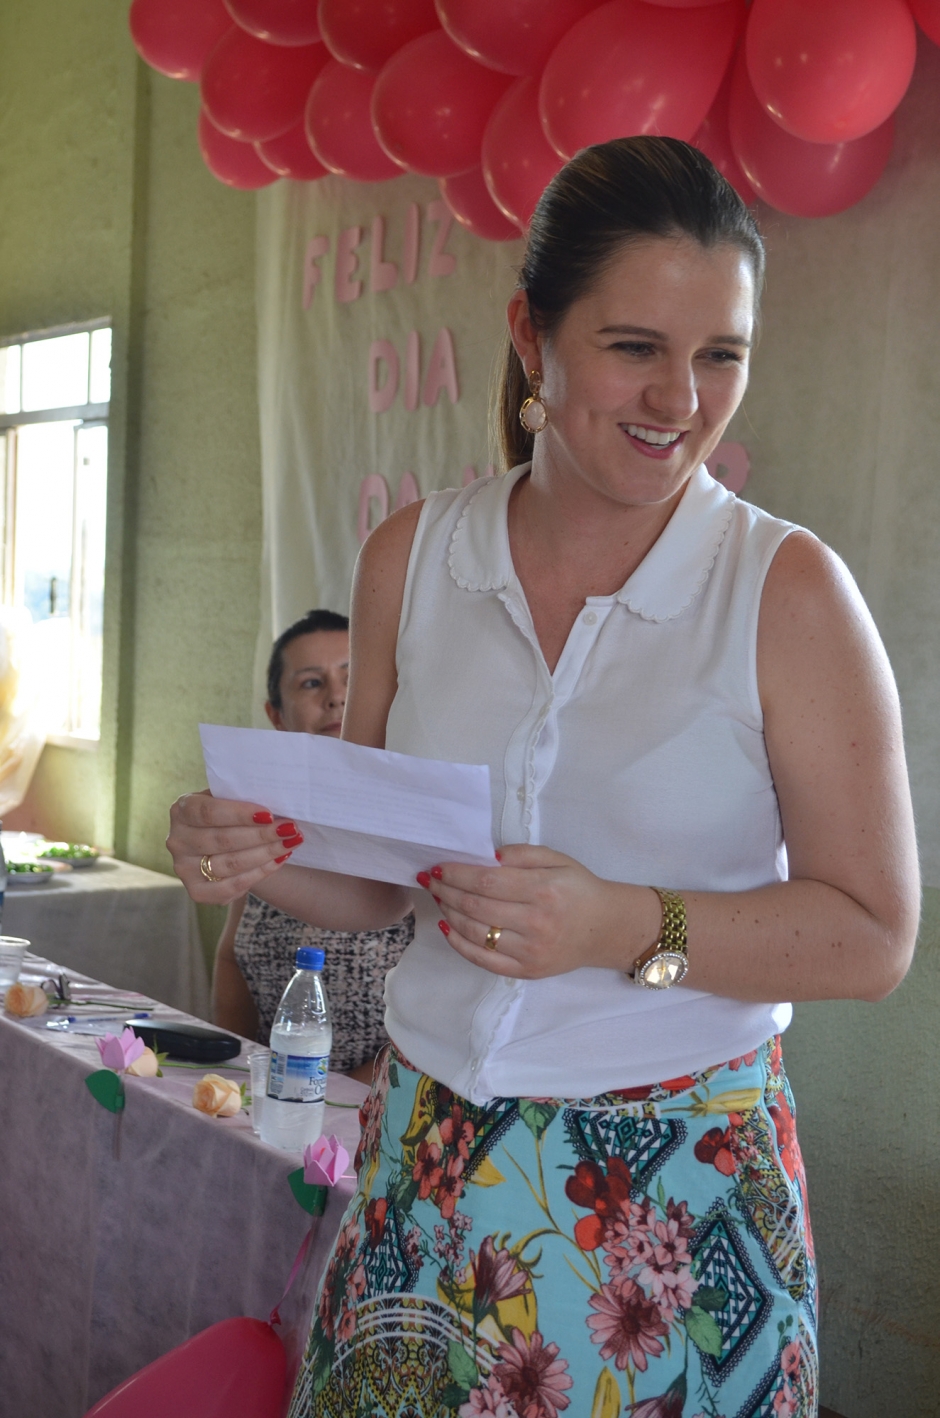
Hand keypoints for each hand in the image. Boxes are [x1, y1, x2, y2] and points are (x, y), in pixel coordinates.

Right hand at [167, 790, 303, 903]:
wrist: (222, 844)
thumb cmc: (228, 816)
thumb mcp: (227, 801)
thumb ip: (240, 799)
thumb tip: (276, 800)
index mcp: (182, 810)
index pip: (208, 812)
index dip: (239, 814)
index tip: (269, 814)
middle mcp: (177, 840)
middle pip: (223, 840)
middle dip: (262, 835)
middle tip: (290, 829)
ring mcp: (184, 868)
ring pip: (230, 864)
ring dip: (266, 854)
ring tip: (291, 843)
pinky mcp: (197, 891)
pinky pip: (230, 887)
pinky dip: (258, 873)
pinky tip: (278, 860)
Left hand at [419, 844, 656, 978]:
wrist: (606, 928)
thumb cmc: (579, 889)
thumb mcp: (558, 859)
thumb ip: (522, 854)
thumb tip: (485, 856)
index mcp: (544, 890)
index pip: (487, 882)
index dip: (456, 874)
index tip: (438, 867)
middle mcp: (536, 923)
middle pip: (476, 906)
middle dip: (446, 891)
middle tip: (429, 880)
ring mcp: (530, 951)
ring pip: (475, 933)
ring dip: (449, 913)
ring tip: (439, 898)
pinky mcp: (527, 971)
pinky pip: (484, 960)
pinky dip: (459, 944)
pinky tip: (448, 927)